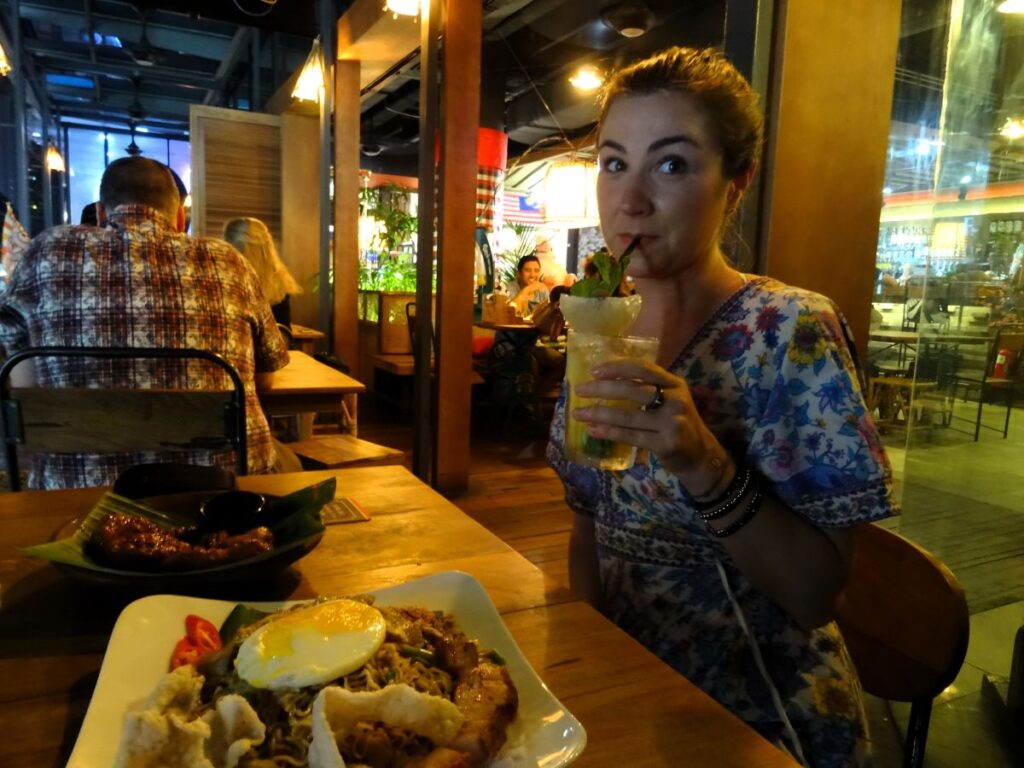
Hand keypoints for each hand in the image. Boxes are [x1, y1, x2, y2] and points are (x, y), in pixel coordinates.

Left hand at [572, 359, 733, 494]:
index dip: (617, 368)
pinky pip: (631, 436)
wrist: (700, 455)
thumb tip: (604, 381)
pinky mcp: (666, 444)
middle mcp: (675, 400)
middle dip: (602, 390)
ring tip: (579, 413)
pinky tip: (593, 430)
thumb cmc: (677, 423)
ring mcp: (672, 423)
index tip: (594, 371)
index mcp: (674, 383)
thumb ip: (647, 389)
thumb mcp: (670, 399)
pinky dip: (609, 432)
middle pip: (633, 390)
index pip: (643, 369)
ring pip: (628, 416)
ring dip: (599, 414)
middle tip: (580, 391)